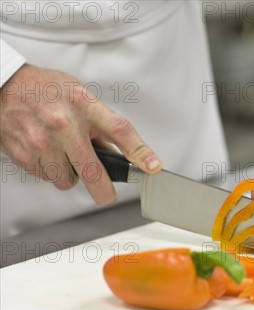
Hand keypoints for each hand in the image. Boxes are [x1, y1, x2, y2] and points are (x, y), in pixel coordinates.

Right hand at [0, 64, 161, 203]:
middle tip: (108, 195)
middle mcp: (64, 124)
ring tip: (63, 154)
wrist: (3, 85)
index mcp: (84, 106)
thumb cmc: (45, 89)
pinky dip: (49, 170)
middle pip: (93, 170)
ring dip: (69, 174)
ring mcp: (43, 141)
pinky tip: (45, 151)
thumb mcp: (80, 96)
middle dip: (104, 190)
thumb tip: (121, 154)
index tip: (152, 167)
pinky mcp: (25, 154)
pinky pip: (46, 177)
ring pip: (67, 180)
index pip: (119, 130)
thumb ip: (101, 124)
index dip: (140, 152)